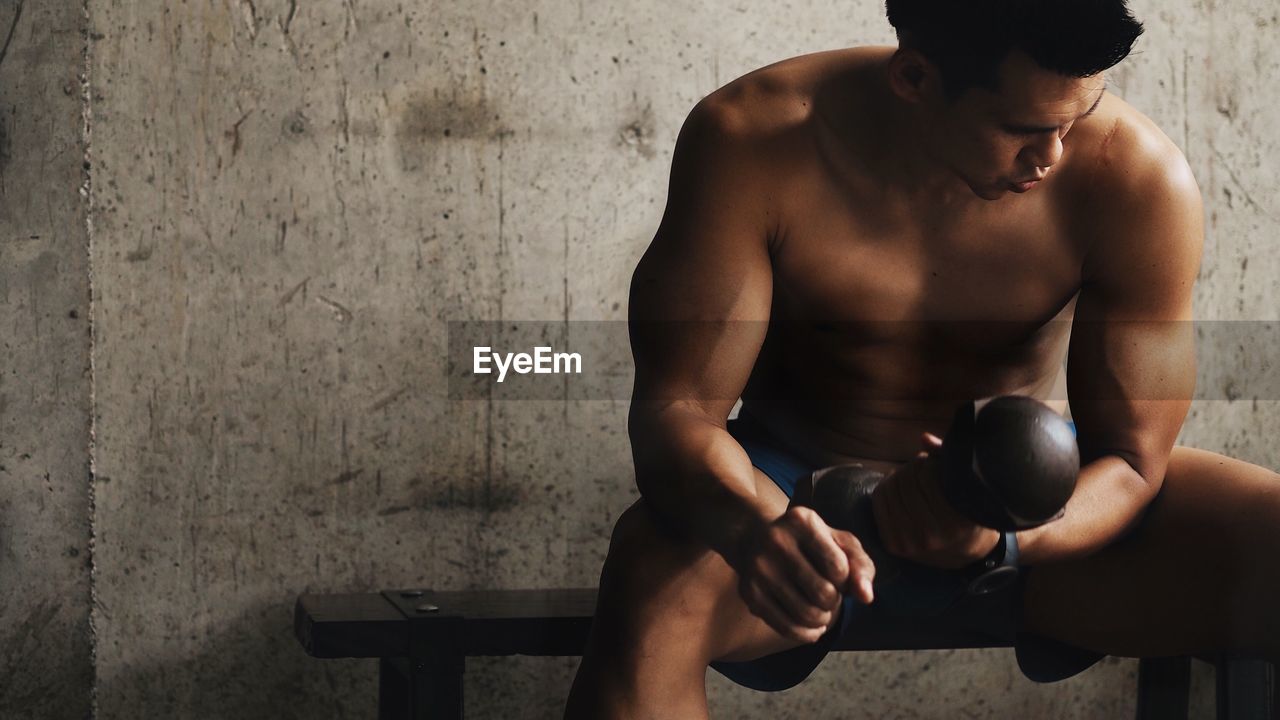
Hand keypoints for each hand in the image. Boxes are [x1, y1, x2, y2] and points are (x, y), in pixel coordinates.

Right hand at [732, 505, 875, 643]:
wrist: (756, 539)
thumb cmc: (810, 543)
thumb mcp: (839, 543)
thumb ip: (861, 565)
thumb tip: (866, 597)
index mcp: (801, 520)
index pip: (839, 568)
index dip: (845, 579)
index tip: (836, 574)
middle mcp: (776, 540)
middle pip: (824, 593)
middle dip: (834, 600)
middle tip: (828, 593)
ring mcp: (759, 568)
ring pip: (807, 614)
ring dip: (823, 618)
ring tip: (821, 610)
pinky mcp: (749, 593)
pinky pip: (787, 628)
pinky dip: (807, 634)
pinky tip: (812, 627)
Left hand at [870, 432, 999, 568]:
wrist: (964, 552)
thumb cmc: (966, 511)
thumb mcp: (966, 487)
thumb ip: (947, 458)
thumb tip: (923, 437)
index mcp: (955, 523)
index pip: (927, 476)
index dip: (927, 462)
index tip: (932, 462)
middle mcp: (931, 537)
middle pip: (906, 482)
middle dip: (911, 468)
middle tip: (918, 466)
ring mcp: (910, 544)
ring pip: (890, 491)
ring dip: (897, 476)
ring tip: (909, 475)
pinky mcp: (895, 546)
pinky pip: (879, 504)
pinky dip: (885, 489)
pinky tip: (897, 486)